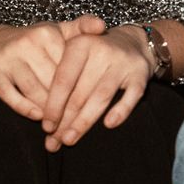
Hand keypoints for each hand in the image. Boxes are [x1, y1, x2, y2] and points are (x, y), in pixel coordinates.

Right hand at [0, 16, 106, 121]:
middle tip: (76, 122)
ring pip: (33, 89)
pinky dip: (24, 107)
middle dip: (65, 104)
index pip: (69, 67)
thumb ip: (82, 28)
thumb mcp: (58, 31)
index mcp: (47, 33)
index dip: (80, 88)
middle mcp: (27, 43)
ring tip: (59, 124)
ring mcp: (9, 57)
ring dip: (47, 109)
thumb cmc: (35, 42)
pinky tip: (37, 116)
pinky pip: (9, 94)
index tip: (91, 104)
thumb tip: (102, 26)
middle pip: (52, 80)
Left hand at [41, 23, 153, 151]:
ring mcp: (122, 63)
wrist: (133, 41)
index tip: (46, 127)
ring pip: (100, 97)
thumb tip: (43, 118)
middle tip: (54, 141)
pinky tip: (109, 124)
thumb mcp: (75, 55)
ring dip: (84, 122)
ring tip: (69, 140)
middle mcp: (101, 51)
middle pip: (80, 93)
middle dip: (65, 121)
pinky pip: (131, 96)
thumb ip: (59, 80)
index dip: (53, 106)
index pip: (63, 80)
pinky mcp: (140, 74)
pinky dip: (121, 111)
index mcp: (80, 45)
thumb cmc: (95, 55)